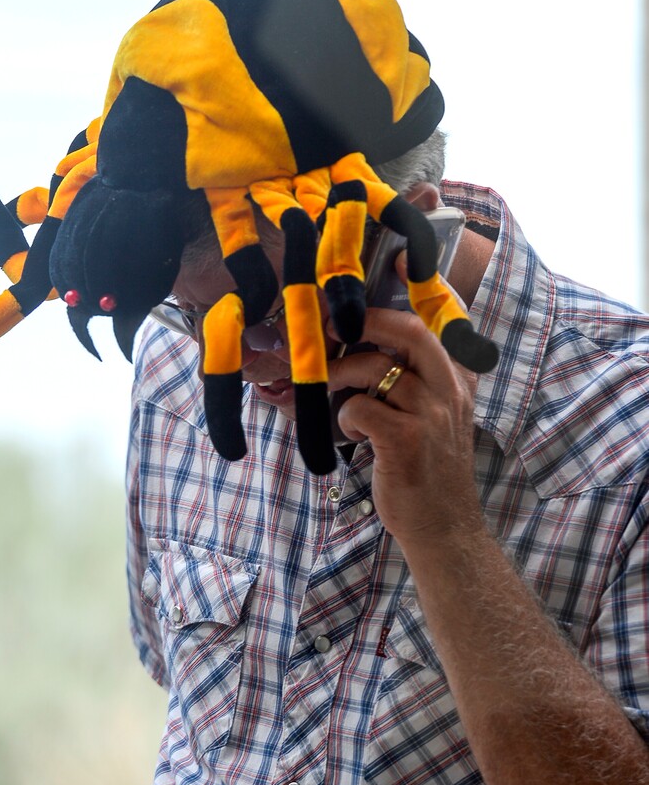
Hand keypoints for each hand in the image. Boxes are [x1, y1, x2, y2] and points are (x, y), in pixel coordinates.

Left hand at [327, 306, 481, 547]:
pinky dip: (346, 415)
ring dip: (340, 373)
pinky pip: (360, 407)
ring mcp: (430, 414)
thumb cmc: (429, 469)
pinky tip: (353, 432)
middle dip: (365, 320)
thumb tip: (369, 346)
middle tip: (333, 327)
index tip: (404, 257)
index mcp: (458, 379)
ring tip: (326, 386)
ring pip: (375, 367)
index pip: (448, 320)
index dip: (427, 284)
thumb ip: (418, 381)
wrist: (444, 527)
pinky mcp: (405, 440)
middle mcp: (450, 390)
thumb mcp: (437, 417)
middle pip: (408, 330)